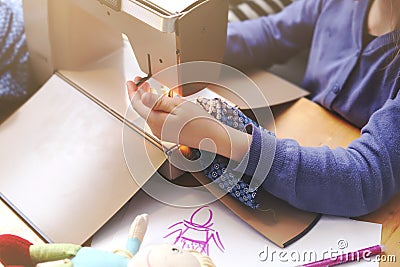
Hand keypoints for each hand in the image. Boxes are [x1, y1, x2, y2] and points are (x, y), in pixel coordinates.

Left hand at [126, 78, 251, 160]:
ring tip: (150, 88)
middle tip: (140, 81)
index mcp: (156, 121)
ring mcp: (162, 132)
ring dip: (148, 100)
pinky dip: (156, 107)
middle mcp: (156, 129)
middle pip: (142, 109)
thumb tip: (143, 97)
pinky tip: (162, 100)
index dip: (132, 92)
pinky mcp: (168, 133)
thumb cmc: (199, 122)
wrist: (212, 137)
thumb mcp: (178, 106)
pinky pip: (157, 118)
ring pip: (149, 113)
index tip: (131, 82)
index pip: (137, 105)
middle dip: (140, 94)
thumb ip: (159, 101)